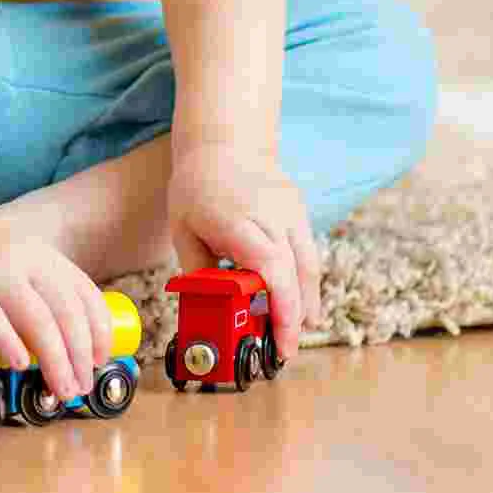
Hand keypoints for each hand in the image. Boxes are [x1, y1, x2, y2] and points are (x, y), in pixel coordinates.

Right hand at [0, 206, 113, 401]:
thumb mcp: (14, 259)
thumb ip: (36, 293)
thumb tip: (62, 347)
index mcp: (41, 254)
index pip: (84, 294)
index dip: (99, 331)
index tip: (101, 359)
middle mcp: (23, 259)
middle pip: (66, 312)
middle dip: (81, 355)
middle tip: (81, 385)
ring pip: (37, 319)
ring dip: (56, 360)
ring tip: (61, 387)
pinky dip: (11, 344)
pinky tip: (21, 365)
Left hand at [167, 142, 321, 362]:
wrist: (221, 143)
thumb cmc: (196, 189)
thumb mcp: (182, 231)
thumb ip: (199, 273)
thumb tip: (210, 314)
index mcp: (235, 218)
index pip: (270, 267)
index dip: (281, 308)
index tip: (280, 341)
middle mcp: (270, 213)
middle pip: (296, 271)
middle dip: (294, 316)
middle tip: (284, 349)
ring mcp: (290, 209)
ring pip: (310, 264)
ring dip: (306, 302)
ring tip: (294, 331)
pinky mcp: (300, 209)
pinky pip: (308, 251)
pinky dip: (305, 280)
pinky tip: (297, 302)